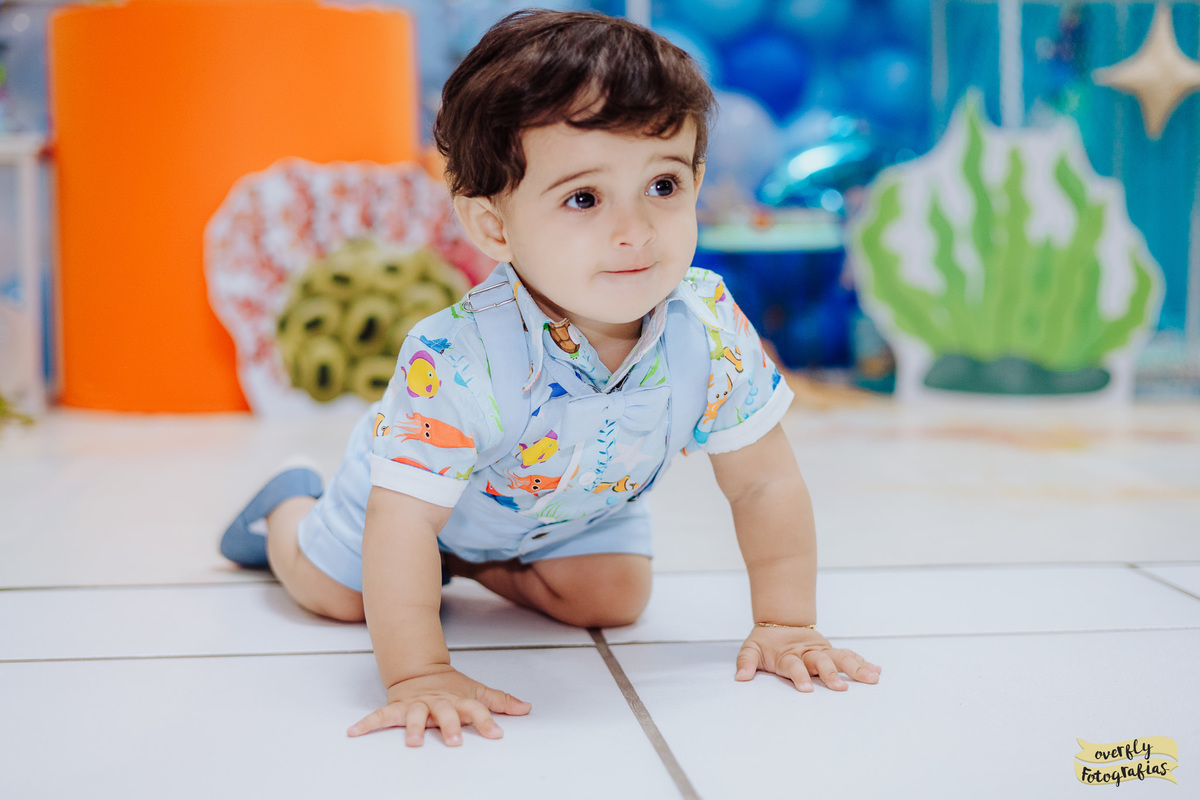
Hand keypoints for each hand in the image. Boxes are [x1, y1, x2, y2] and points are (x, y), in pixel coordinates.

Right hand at [347, 666, 531, 745]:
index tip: (497, 733)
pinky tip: (354, 732)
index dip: (487, 721)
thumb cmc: (451, 687)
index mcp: (458, 700)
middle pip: (445, 713)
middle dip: (450, 726)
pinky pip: (380, 716)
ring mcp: (416, 705)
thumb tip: (527, 708)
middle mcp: (438, 703)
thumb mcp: (477, 692)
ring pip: (415, 715)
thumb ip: (500, 702)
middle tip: (454, 741)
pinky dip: (367, 723)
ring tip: (414, 742)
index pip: (476, 709)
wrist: (419, 669)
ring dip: (415, 728)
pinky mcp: (397, 708)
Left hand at [735, 626, 881, 691]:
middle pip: (821, 663)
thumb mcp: (751, 649)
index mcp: (788, 655)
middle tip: (841, 688)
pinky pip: (849, 656)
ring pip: (840, 658)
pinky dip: (862, 662)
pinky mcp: (830, 652)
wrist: (780, 621)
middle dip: (831, 675)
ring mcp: (821, 652)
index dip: (799, 676)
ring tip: (872, 678)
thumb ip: (746, 662)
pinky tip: (876, 670)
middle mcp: (808, 653)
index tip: (807, 689)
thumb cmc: (766, 640)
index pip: (794, 666)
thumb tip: (740, 677)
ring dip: (856, 668)